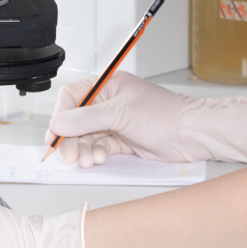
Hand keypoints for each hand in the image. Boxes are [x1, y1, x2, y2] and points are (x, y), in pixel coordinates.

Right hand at [46, 71, 246, 167]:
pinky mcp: (122, 141)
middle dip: (70, 139)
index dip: (61, 115)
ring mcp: (115, 123)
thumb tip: (58, 122)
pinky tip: (100, 159)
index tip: (56, 133)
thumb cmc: (163, 115)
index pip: (73, 96)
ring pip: (86, 138)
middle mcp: (109, 103)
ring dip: (83, 150)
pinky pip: (99, 148)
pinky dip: (96, 155)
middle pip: (76, 121)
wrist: (191, 134)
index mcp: (108, 86)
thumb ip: (86, 119)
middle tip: (69, 157)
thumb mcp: (120, 114)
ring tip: (88, 160)